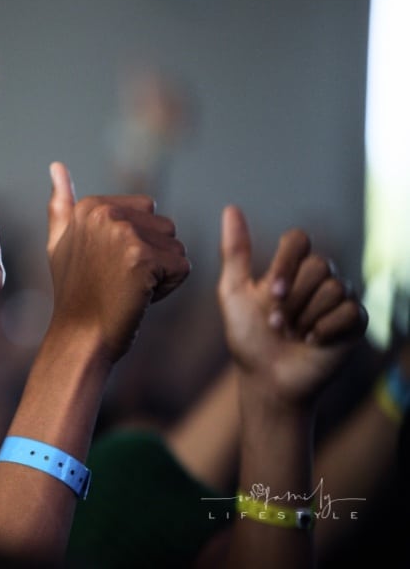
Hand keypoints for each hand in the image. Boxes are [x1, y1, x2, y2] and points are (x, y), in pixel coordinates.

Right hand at [45, 162, 189, 361]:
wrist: (79, 337)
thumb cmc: (74, 294)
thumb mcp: (60, 243)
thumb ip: (61, 205)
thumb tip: (56, 165)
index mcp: (91, 206)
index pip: (147, 211)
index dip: (136, 243)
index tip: (107, 266)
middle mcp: (105, 214)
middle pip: (164, 227)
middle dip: (152, 257)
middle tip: (119, 281)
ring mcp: (123, 235)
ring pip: (176, 247)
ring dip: (162, 274)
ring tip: (129, 290)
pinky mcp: (142, 259)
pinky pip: (182, 268)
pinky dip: (168, 289)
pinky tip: (140, 299)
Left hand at [218, 205, 366, 405]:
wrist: (267, 377)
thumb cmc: (248, 336)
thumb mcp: (233, 292)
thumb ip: (235, 252)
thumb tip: (231, 208)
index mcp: (290, 267)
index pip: (298, 240)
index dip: (287, 262)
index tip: (270, 291)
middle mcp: (318, 278)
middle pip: (318, 265)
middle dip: (293, 297)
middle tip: (276, 322)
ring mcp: (339, 298)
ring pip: (335, 288)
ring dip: (305, 317)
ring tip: (292, 333)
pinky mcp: (355, 321)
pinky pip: (350, 311)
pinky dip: (325, 329)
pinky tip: (312, 342)